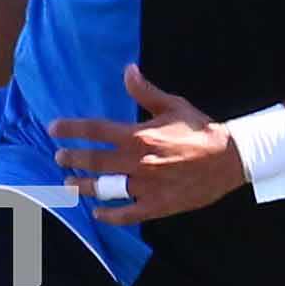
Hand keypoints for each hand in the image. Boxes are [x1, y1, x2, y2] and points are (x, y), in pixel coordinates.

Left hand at [48, 62, 242, 221]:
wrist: (232, 158)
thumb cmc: (201, 130)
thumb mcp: (173, 105)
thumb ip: (145, 91)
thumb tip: (127, 69)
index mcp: (139, 136)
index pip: (95, 130)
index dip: (71, 129)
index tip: (53, 129)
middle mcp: (138, 162)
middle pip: (94, 161)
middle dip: (71, 159)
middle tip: (60, 158)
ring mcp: (146, 186)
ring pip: (104, 189)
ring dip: (82, 187)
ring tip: (68, 184)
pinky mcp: (157, 205)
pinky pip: (126, 214)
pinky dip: (109, 216)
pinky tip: (97, 213)